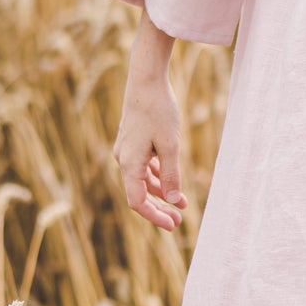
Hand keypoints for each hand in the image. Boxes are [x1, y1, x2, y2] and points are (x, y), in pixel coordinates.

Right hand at [114, 13, 185, 230]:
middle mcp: (123, 159)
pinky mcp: (133, 141)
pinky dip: (157, 175)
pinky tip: (171, 179)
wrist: (146, 80)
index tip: (173, 225)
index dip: (154, 216)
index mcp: (129, 163)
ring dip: (161, 192)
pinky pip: (144, 166)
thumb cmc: (159, 111)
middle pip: (139, 193)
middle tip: (178, 221)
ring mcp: (127, 150)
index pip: (137, 202)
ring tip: (182, 203)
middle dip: (159, 208)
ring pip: (142, 180)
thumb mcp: (170, 145)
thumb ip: (172, 174)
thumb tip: (175, 201)